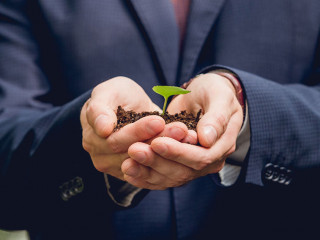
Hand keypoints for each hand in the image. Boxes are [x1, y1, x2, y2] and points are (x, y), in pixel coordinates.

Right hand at [80, 77, 196, 180]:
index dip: (138, 131)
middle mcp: (100, 155)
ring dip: (167, 150)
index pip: (115, 139)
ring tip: (185, 136)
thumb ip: (100, 108)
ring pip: (144, 162)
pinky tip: (185, 146)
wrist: (126, 107)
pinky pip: (151, 169)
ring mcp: (115, 167)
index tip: (158, 121)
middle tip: (180, 128)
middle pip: (131, 153)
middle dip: (157, 140)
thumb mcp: (107, 92)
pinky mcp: (133, 173)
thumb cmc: (116, 96)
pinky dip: (169, 159)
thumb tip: (103, 129)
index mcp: (92, 136)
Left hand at [121, 73, 242, 188]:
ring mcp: (193, 165)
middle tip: (134, 150)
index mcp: (223, 146)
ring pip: (169, 176)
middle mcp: (209, 160)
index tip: (157, 142)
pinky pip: (162, 176)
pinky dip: (145, 175)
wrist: (205, 94)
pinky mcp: (178, 164)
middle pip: (183, 171)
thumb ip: (216, 117)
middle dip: (158, 161)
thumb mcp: (220, 96)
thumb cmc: (214, 91)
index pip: (201, 157)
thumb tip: (207, 139)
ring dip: (147, 171)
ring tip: (127, 163)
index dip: (179, 152)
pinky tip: (129, 171)